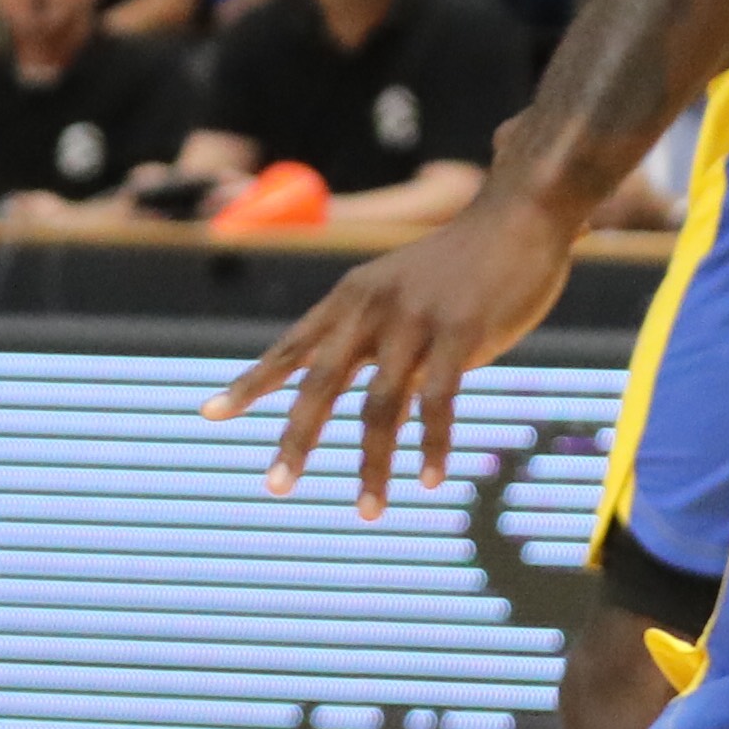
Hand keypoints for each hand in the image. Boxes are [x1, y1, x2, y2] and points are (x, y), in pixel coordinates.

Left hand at [207, 164, 588, 515]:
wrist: (518, 215)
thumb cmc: (461, 263)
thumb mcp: (401, 292)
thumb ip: (377, 339)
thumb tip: (362, 398)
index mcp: (351, 297)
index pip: (291, 346)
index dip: (252, 382)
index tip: (210, 414)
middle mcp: (372, 308)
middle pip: (322, 384)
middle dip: (297, 439)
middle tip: (275, 486)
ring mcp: (415, 319)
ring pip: (381, 406)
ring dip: (373, 466)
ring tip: (368, 513)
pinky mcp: (461, 332)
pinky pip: (439, 401)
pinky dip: (433, 446)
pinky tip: (431, 482)